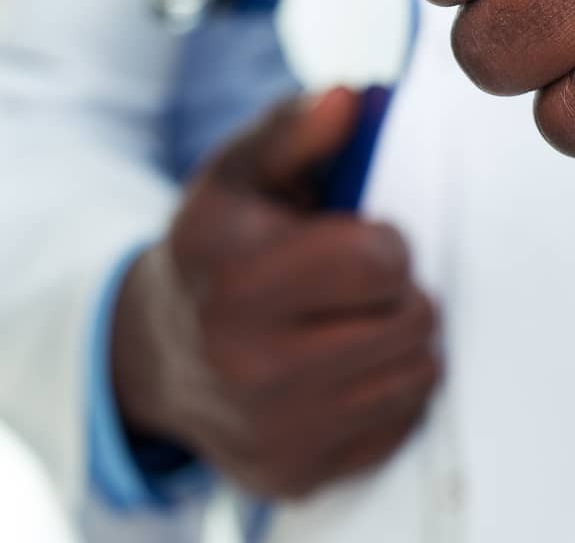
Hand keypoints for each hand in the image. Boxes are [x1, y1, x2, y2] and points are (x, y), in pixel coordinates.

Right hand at [111, 90, 439, 501]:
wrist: (158, 351)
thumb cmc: (218, 245)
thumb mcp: (243, 172)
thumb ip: (297, 130)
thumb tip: (350, 97)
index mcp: (237, 278)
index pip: (377, 261)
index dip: (386, 241)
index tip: (361, 237)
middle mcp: (249, 365)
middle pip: (408, 322)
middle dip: (402, 290)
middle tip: (365, 283)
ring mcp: (273, 431)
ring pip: (416, 376)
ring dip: (404, 340)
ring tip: (360, 318)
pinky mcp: (294, 477)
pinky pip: (399, 427)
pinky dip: (391, 392)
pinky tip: (350, 364)